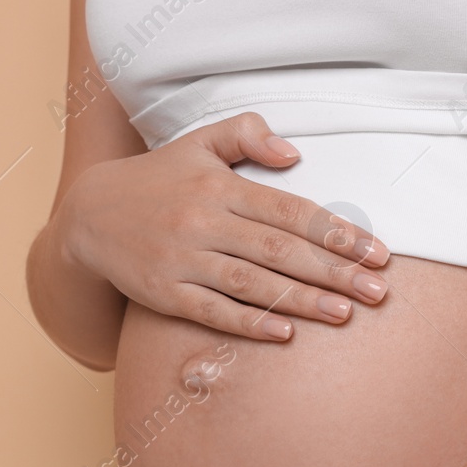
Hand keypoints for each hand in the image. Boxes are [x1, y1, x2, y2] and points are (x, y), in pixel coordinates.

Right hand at [58, 112, 391, 340]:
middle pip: (280, 250)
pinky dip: (248, 323)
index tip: (375, 251)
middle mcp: (204, 223)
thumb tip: (294, 153)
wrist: (88, 216)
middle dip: (334, 272)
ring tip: (345, 315)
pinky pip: (213, 311)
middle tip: (378, 292)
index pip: (290, 210)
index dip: (336, 231)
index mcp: (220, 187)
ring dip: (302, 301)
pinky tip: (284, 333)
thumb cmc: (156, 180)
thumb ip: (246, 134)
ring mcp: (183, 260)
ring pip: (253, 283)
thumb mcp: (197, 143)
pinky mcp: (164, 293)